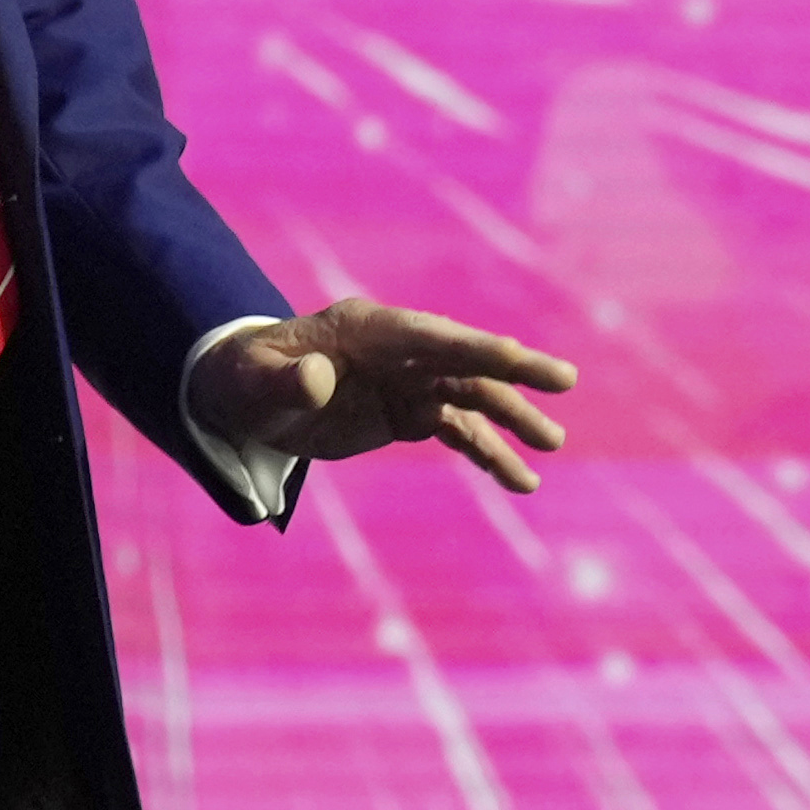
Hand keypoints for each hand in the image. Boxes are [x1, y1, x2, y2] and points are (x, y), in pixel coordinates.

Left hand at [187, 298, 576, 491]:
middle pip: (465, 359)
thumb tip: (317, 380)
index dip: (473, 346)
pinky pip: (458, 431)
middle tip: (564, 382)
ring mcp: (407, 381)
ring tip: (553, 446)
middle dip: (514, 372)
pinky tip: (519, 481)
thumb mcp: (253, 383)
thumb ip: (285, 381)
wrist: (245, 397)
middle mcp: (398, 350)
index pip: (430, 337)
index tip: (516, 358)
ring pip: (471, 398)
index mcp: (367, 329)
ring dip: (512, 420)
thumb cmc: (245, 381)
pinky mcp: (408, 412)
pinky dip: (488, 454)